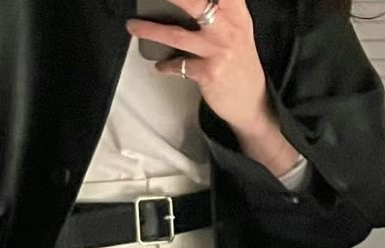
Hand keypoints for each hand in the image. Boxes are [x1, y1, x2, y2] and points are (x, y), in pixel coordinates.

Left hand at [126, 0, 281, 148]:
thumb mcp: (237, 28)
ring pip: (176, 35)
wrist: (251, 101)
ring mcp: (218, 52)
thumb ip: (219, 9)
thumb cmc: (238, 61)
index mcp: (236, 12)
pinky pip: (178, 66)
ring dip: (150, 30)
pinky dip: (166, 65)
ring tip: (132, 25)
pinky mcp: (208, 74)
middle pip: (195, 2)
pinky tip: (160, 65)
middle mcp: (229, 28)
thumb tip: (184, 4)